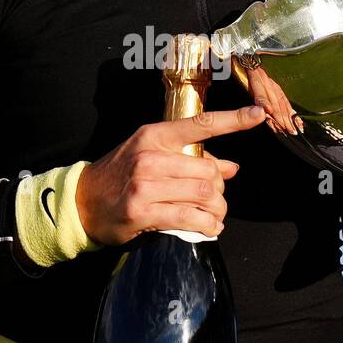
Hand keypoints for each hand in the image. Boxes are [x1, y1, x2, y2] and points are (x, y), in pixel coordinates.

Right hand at [75, 105, 266, 244]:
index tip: (259, 115)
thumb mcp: (151, 155)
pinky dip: (207, 225)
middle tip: (216, 200)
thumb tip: (231, 167)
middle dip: (220, 189)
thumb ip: (190, 159)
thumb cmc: (121, 176)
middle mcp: (150, 156)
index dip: (233, 120)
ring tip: (215, 216)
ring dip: (217, 210)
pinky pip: (189, 218)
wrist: (83, 201)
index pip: (200, 124)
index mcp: (155, 135)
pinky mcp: (143, 211)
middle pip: (209, 171)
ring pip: (204, 195)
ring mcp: (146, 184)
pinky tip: (209, 227)